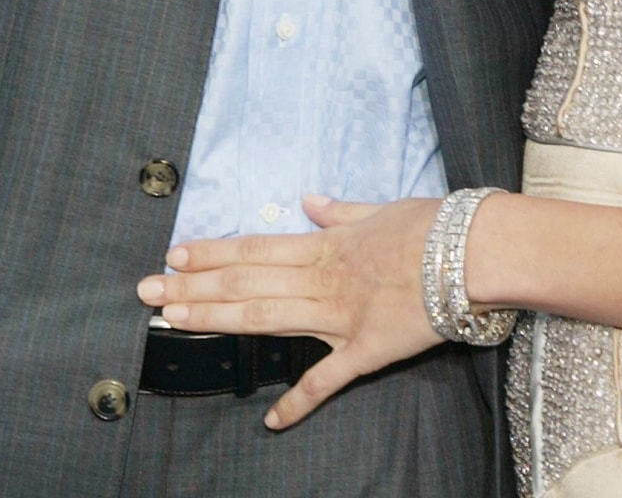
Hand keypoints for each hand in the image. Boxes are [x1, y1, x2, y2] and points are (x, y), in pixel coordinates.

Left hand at [137, 194, 441, 427]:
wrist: (473, 250)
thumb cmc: (432, 224)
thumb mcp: (381, 207)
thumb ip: (340, 210)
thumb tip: (308, 199)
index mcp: (325, 244)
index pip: (255, 249)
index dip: (212, 253)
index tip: (174, 255)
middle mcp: (322, 278)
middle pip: (247, 282)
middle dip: (195, 287)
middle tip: (148, 291)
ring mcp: (340, 315)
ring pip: (268, 317)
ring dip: (219, 319)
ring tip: (176, 322)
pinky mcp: (366, 349)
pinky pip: (327, 379)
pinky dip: (299, 402)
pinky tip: (271, 421)